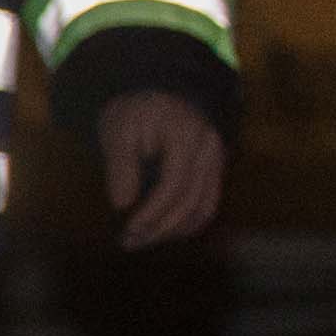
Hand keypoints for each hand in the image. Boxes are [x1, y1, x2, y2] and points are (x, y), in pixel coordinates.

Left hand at [100, 90, 228, 246]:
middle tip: (130, 242)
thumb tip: (122, 205)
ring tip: (144, 240)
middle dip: (159, 227)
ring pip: (204, 208)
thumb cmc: (135, 112)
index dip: (152, 211)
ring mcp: (217, 160)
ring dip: (174, 231)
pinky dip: (189, 223)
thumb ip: (120, 167)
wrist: (159, 92)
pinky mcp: (215, 170)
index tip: (128, 228)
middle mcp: (208, 149)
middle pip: (191, 201)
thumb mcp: (118, 131)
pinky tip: (165, 231)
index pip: (173, 184)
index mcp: (185, 134)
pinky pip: (209, 204)